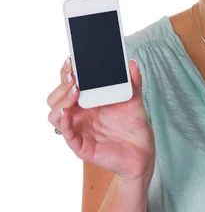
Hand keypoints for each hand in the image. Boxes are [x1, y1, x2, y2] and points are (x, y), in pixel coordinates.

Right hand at [47, 57, 155, 183]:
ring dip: (61, 101)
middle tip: (74, 77)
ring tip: (75, 91)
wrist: (143, 151)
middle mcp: (79, 114)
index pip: (67, 84)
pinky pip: (66, 134)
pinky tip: (67, 112)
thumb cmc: (134, 124)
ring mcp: (78, 129)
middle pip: (55, 97)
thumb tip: (133, 63)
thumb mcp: (135, 100)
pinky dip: (64, 122)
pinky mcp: (81, 146)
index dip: (65, 72)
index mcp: (87, 100)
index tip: (71, 60)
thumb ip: (133, 82)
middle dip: (61, 85)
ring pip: (54, 114)